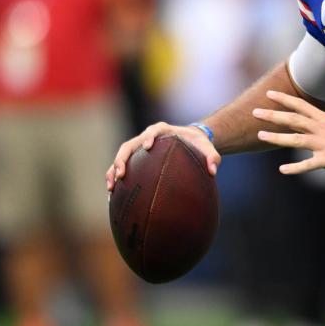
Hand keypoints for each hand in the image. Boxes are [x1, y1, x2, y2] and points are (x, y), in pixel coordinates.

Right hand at [106, 121, 221, 190]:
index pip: (153, 130)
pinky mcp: (136, 160)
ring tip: (111, 187)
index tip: (147, 146)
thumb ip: (212, 157)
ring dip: (114, 170)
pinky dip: (116, 178)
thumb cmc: (198, 145)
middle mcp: (147, 137)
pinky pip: (123, 168)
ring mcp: (139, 149)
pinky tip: (113, 195)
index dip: (149, 136)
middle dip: (122, 158)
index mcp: (163, 131)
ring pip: (122, 157)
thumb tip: (213, 171)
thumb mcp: (207, 149)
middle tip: (120, 173)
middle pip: (130, 144)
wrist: (191, 143)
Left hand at [253, 90, 324, 177]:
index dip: (284, 99)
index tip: (269, 94)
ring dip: (277, 137)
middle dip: (273, 115)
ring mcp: (324, 144)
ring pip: (296, 139)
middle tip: (256, 112)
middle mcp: (322, 129)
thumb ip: (318, 124)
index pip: (301, 105)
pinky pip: (308, 165)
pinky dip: (295, 168)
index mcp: (324, 119)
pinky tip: (282, 170)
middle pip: (294, 119)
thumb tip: (302, 122)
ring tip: (260, 135)